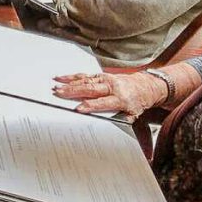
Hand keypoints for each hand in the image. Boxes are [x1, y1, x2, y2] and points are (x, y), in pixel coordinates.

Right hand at [52, 71, 167, 116]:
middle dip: (73, 91)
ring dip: (69, 83)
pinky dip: (72, 76)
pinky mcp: (100, 75)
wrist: (144, 85)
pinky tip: (61, 78)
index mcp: (120, 98)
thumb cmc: (137, 101)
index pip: (103, 102)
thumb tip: (109, 126)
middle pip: (90, 89)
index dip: (90, 106)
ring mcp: (105, 79)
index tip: (78, 109)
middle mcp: (112, 86)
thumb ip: (122, 120)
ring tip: (57, 86)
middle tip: (60, 93)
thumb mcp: (134, 114)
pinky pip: (84, 75)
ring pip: (85, 80)